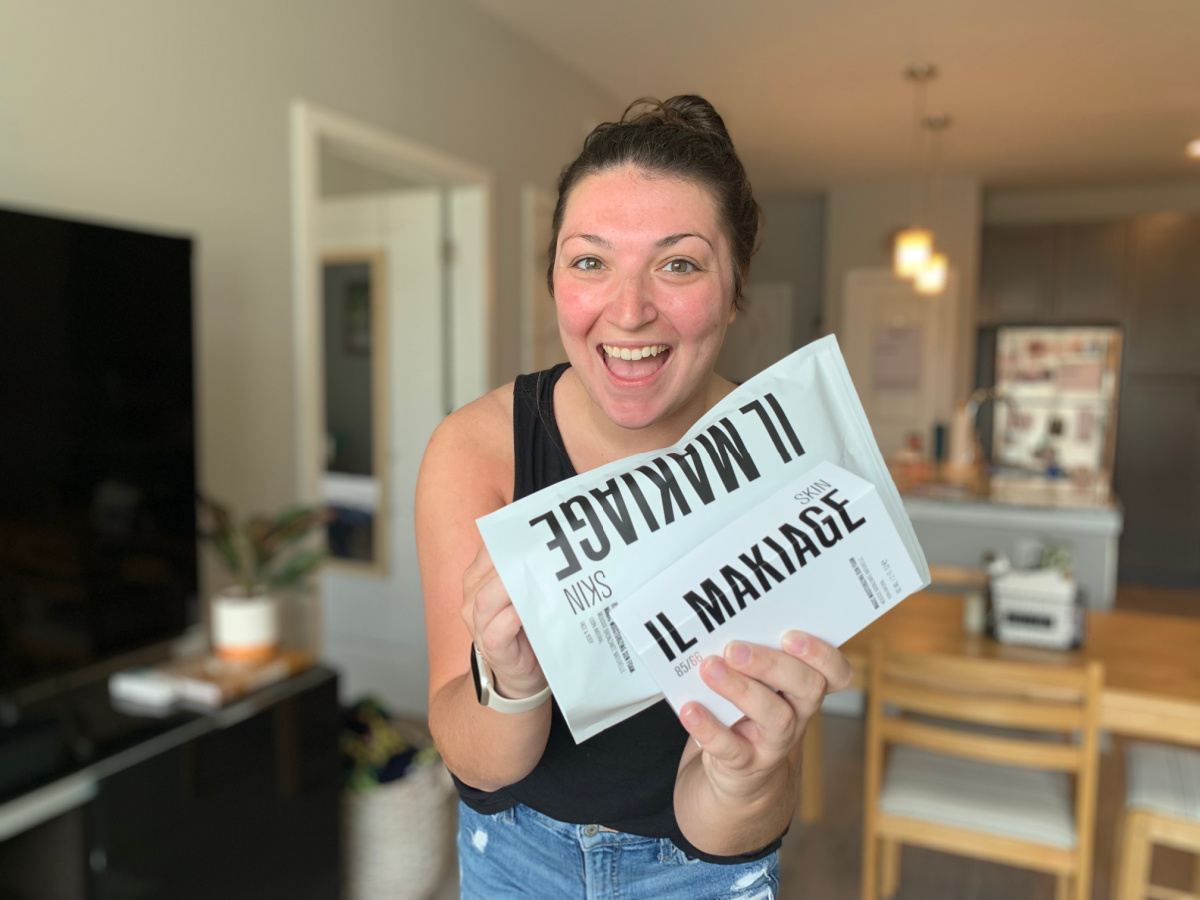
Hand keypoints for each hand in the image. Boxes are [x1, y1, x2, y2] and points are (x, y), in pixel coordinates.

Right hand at [461, 544, 546, 699]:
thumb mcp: (529, 593)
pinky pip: (495, 628)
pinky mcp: (489, 647)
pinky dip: (511, 619)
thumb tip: (560, 540)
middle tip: (550, 555)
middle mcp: (473, 596)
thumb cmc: (527, 628)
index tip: (544, 533)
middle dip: (520, 562)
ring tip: (541, 582)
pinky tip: (526, 613)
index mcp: (480, 576)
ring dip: (514, 589)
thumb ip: (534, 569)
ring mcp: (477, 623)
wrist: (523, 674)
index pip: (493, 547)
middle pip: (491, 569)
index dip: (517, 539)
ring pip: (487, 598)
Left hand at [678, 631, 851, 802]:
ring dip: (740, 689)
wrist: (740, 778)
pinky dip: (709, 728)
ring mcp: (774, 743)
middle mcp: (798, 715)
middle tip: (734, 648)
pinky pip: (731, 748)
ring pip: (775, 717)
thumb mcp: (759, 687)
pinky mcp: (746, 765)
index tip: (791, 636)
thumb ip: (750, 659)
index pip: (835, 673)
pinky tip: (691, 710)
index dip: (822, 654)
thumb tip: (719, 626)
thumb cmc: (747, 715)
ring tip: (710, 669)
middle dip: (771, 664)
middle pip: (807, 688)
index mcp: (804, 689)